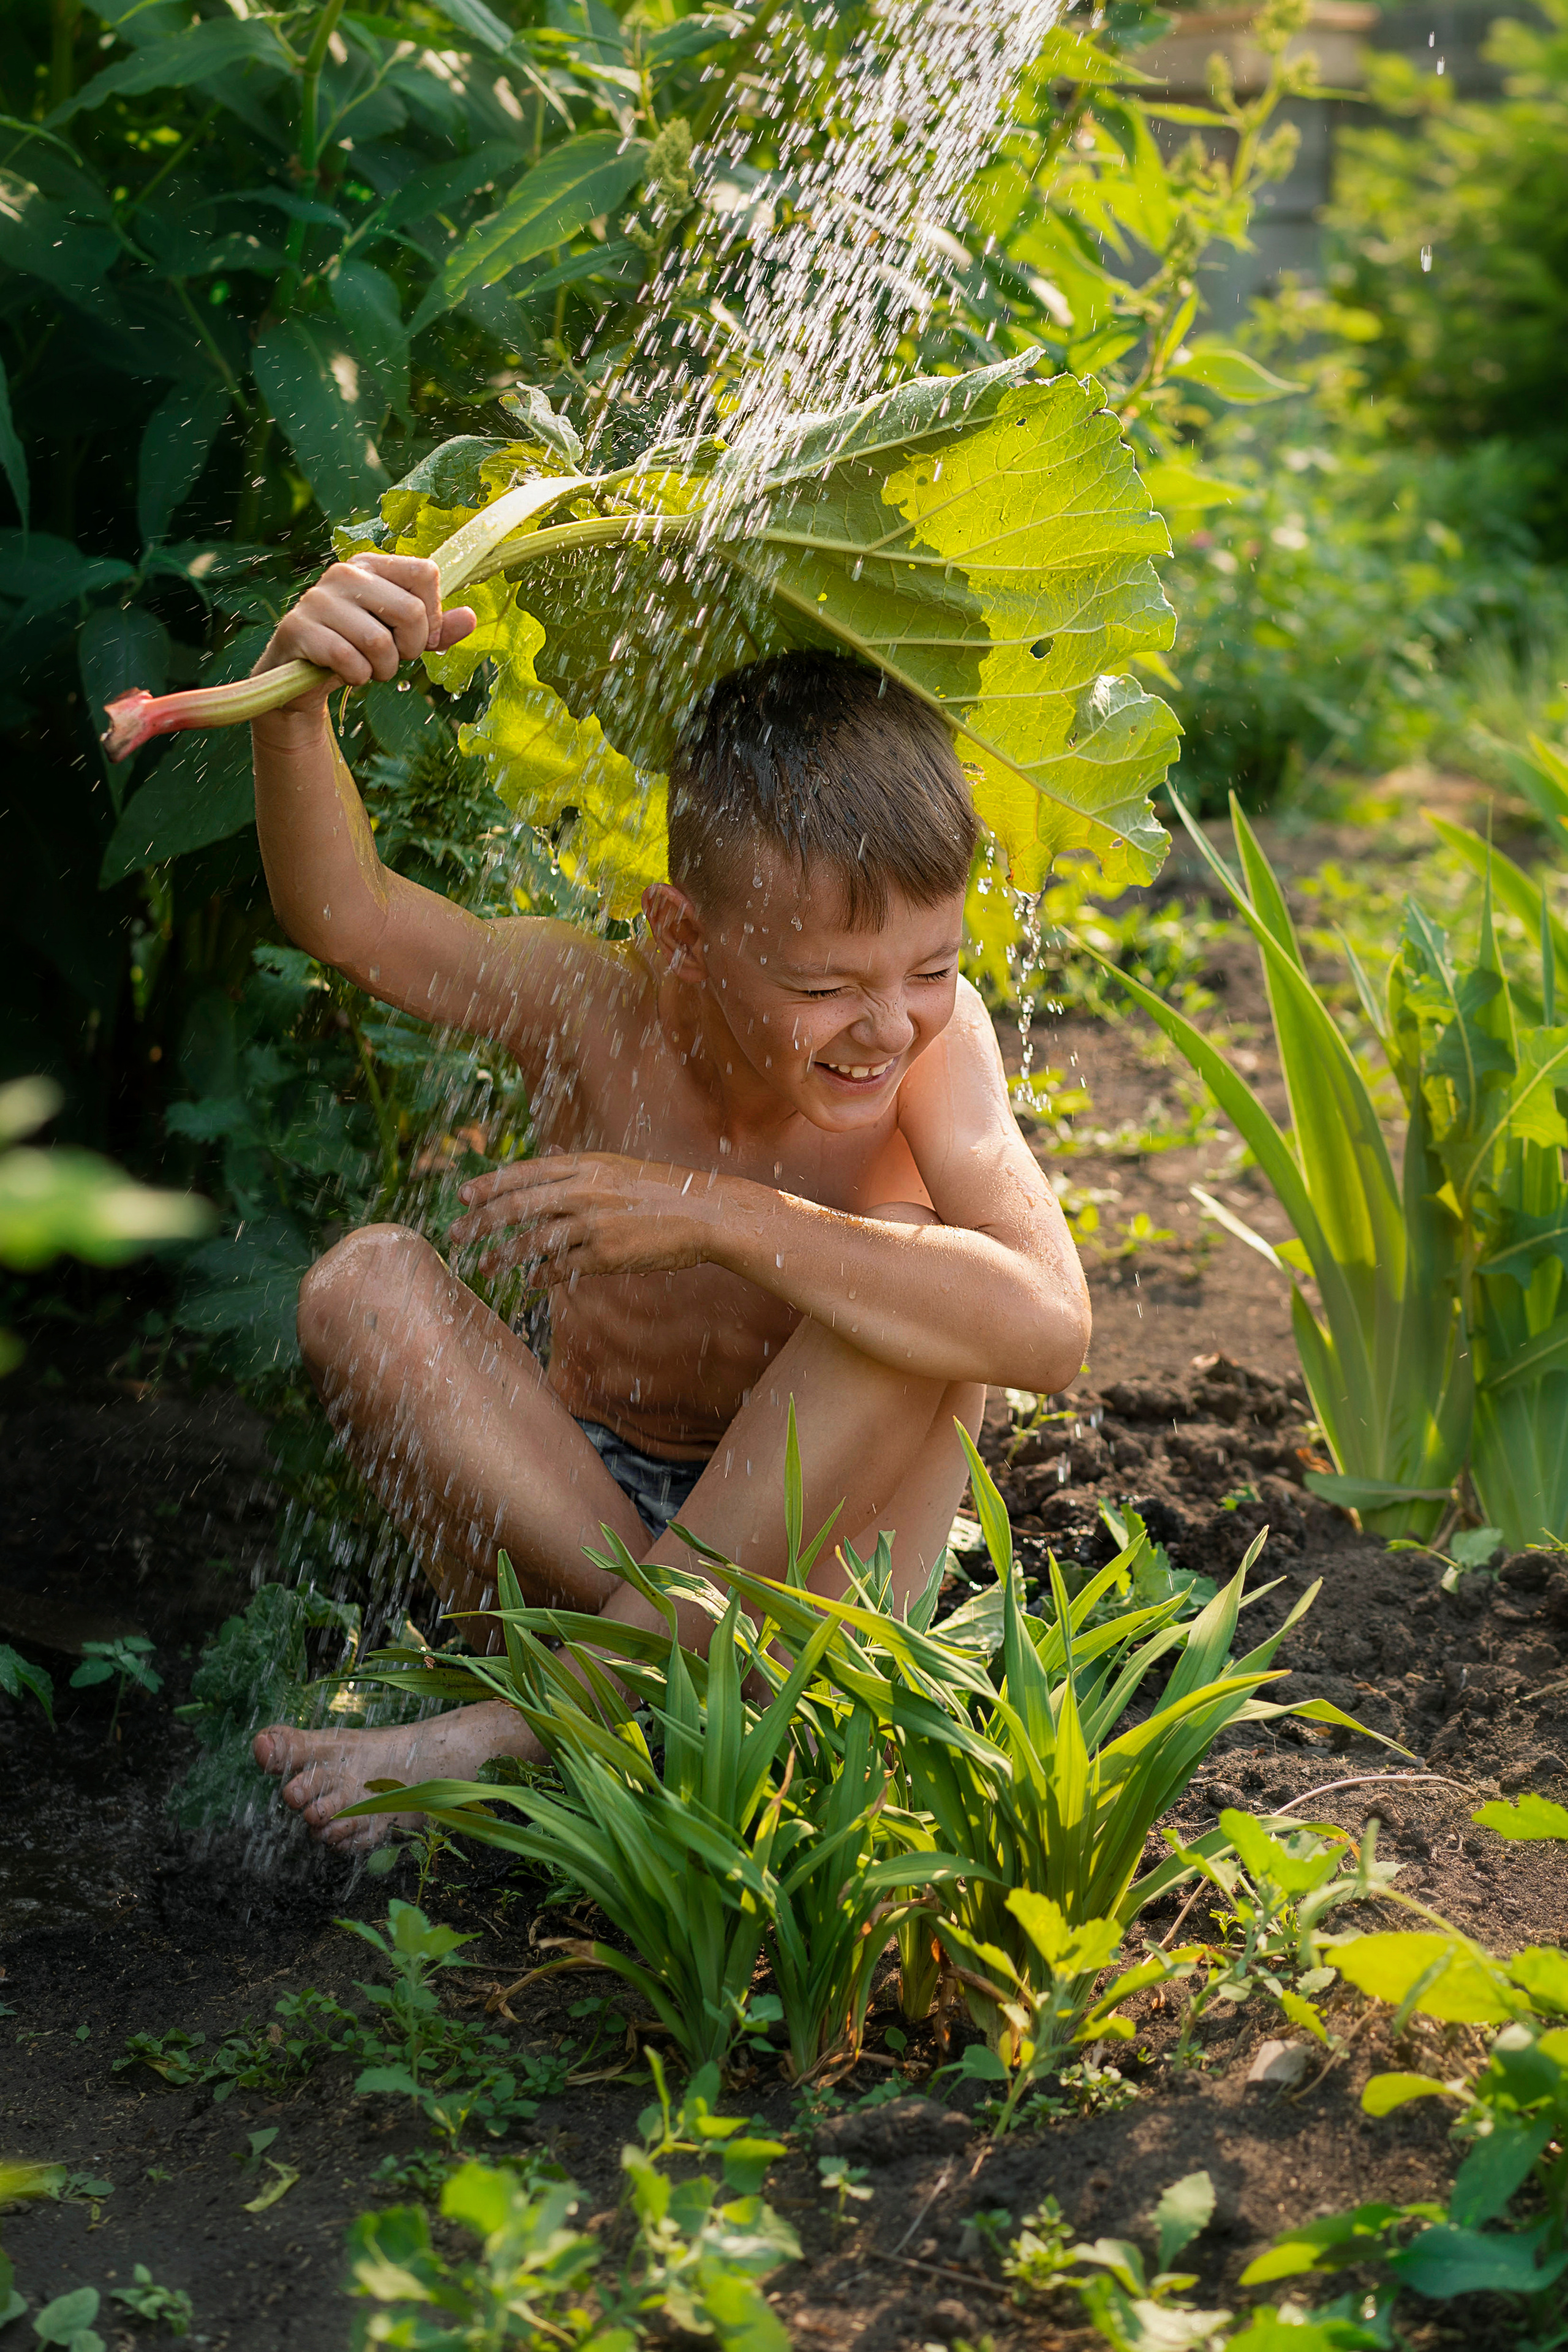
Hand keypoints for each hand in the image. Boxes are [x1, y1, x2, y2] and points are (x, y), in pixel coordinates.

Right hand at [251, 553, 476, 718]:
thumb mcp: (401, 638)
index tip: (419, 638)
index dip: (434, 616)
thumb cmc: (357, 650)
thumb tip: (470, 618)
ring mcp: (318, 598)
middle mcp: (344, 573)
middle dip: (410, 649)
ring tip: (368, 667)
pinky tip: (346, 674)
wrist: (300, 675)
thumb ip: (437, 630)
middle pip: (411, 612)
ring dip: (383, 670)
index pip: (426, 574)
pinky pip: (348, 660)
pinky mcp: (298, 628)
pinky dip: (357, 677)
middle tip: (391, 658)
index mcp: (372, 565)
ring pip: (380, 642)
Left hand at [449, 1154, 721, 1282]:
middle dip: (481, 1221)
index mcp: (586, 1164)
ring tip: (485, 1266)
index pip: (524, 1172)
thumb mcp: (616, 1167)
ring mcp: (594, 1224)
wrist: (704, 1212)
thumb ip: (578, 1173)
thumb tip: (541, 1176)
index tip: (463, 1196)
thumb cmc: (660, 1190)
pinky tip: (531, 1281)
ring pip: (533, 1240)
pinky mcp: (606, 1255)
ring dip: (504, 1255)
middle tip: (456, 1234)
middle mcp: (585, 1191)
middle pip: (517, 1205)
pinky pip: (561, 1267)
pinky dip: (542, 1274)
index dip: (489, 1184)